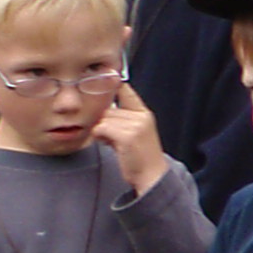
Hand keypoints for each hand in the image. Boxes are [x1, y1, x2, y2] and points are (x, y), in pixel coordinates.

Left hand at [97, 82, 167, 197]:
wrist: (152, 177)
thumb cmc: (140, 157)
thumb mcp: (135, 133)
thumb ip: (123, 120)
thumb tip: (102, 111)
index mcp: (144, 114)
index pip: (126, 91)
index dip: (116, 84)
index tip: (109, 74)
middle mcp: (141, 117)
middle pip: (108, 109)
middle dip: (105, 122)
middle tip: (112, 137)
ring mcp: (136, 126)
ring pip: (103, 119)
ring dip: (102, 131)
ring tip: (113, 143)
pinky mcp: (127, 136)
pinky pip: (101, 128)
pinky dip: (100, 137)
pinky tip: (110, 145)